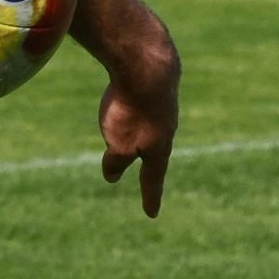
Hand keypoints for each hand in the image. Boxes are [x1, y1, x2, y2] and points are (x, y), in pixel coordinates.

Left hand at [98, 47, 178, 218]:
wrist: (147, 64)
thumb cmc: (131, 109)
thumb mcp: (118, 144)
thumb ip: (116, 162)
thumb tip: (112, 176)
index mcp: (158, 147)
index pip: (153, 179)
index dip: (150, 197)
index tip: (151, 214)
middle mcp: (166, 127)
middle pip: (156, 151)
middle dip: (151, 164)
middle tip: (151, 176)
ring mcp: (163, 105)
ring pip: (152, 126)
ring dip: (144, 135)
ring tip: (139, 139)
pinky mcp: (155, 85)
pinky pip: (145, 103)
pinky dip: (139, 109)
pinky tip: (135, 101)